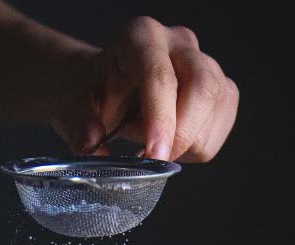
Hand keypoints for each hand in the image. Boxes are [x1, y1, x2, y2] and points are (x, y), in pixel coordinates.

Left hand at [52, 17, 238, 161]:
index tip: (155, 155)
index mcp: (141, 38)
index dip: (160, 120)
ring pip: (216, 111)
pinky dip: (197, 147)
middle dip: (181, 135)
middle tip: (151, 157)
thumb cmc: (93, 93)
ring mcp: (206, 64)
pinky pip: (219, 128)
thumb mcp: (73, 106)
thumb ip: (79, 125)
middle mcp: (179, 44)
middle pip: (202, 89)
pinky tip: (170, 139)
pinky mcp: (221, 89)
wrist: (105, 88)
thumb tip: (91, 145)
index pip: (160, 77)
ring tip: (150, 136)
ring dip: (186, 142)